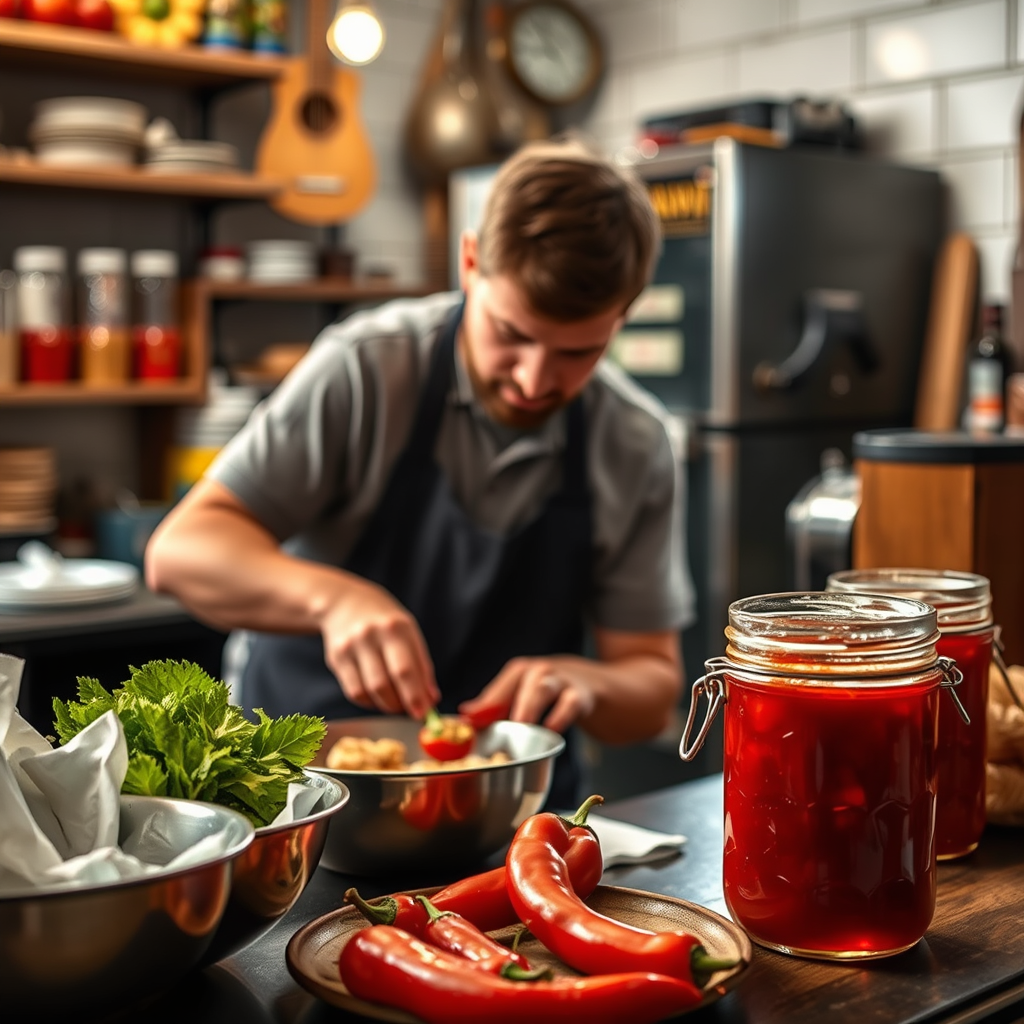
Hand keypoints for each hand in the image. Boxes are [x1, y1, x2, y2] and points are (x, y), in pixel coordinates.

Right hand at [319, 574, 439, 718]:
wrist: (344, 603)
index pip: (408, 669)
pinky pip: (354, 691)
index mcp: (396, 627)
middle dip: (402, 704)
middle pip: (386, 682)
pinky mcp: (336, 658)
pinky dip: (369, 701)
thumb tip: (430, 699)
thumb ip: (421, 665)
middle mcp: (372, 635)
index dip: (416, 696)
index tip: (425, 713)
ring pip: (369, 690)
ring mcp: (351, 646)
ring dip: (387, 705)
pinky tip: (377, 697)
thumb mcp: (408, 633)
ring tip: (396, 703)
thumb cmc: (385, 623)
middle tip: (413, 712)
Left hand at [459, 656, 596, 733]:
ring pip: (543, 687)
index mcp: (524, 672)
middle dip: (500, 700)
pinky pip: (571, 702)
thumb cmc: (562, 695)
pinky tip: (552, 729)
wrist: (612, 690)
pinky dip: (561, 715)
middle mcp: (541, 671)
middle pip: (519, 678)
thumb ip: (500, 706)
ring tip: (518, 724)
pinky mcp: (585, 695)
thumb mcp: (531, 695)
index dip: (484, 703)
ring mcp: (564, 680)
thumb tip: (466, 714)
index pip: (500, 686)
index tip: (466, 720)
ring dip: (529, 705)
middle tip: (485, 721)